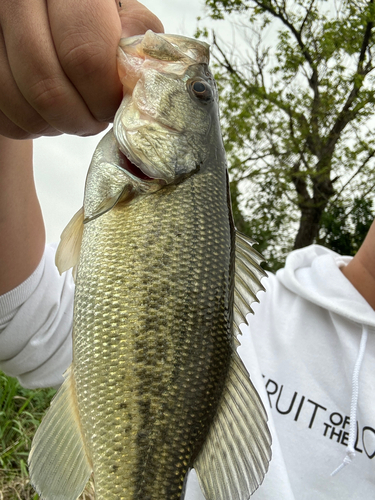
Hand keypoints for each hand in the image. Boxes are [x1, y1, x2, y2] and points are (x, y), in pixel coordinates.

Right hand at [0, 0, 162, 138]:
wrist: (44, 10)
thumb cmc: (88, 13)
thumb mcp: (119, 11)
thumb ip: (134, 36)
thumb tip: (135, 74)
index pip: (85, 58)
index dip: (103, 97)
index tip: (113, 106)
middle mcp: (17, 1)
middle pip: (47, 88)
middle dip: (80, 119)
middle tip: (96, 119)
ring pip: (20, 105)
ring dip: (55, 126)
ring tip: (75, 116)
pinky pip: (4, 115)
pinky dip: (31, 126)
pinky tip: (48, 112)